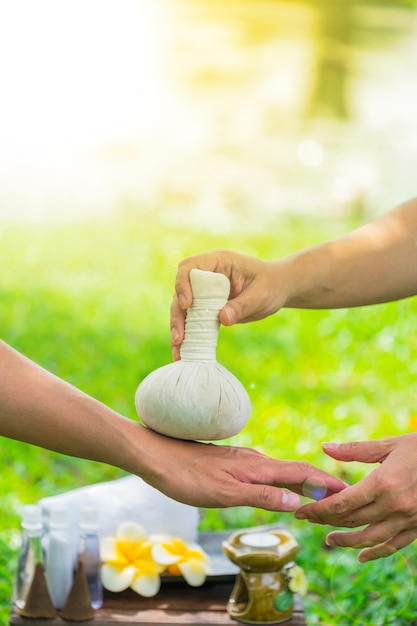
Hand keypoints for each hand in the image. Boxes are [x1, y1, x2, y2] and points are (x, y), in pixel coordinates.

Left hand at [138, 426, 346, 510]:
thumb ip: (262, 496)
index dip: (325, 483)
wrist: (157, 456)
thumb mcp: (225, 493)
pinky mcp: (234, 464)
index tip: (348, 491)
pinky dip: (284, 483)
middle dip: (320, 485)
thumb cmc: (187, 477)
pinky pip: (268, 474)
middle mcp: (256, 460)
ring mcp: (245, 461)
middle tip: (342, 499)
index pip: (301, 473)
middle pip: (296, 471)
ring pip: (283, 472)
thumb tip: (298, 502)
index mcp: (257, 466)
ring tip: (319, 498)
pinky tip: (282, 491)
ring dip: (304, 485)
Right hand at [171, 250, 283, 359]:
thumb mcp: (261, 295)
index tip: (187, 305)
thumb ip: (243, 305)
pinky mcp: (206, 305)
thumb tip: (223, 319)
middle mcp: (207, 274)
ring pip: (182, 306)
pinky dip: (187, 333)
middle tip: (179, 337)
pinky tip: (183, 350)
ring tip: (178, 348)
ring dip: (178, 326)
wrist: (277, 289)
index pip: (191, 268)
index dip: (184, 285)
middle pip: (181, 290)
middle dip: (177, 313)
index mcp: (219, 262)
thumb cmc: (271, 286)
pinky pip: (191, 318)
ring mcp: (204, 289)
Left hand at [294, 434, 416, 561]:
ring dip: (346, 541)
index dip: (319, 509)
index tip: (302, 510)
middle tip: (309, 518)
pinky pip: (394, 546)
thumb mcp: (389, 444)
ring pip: (370, 538)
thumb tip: (325, 447)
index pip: (342, 504)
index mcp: (383, 484)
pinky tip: (361, 555)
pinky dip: (376, 552)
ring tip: (329, 539)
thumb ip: (355, 450)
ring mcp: (408, 519)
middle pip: (352, 521)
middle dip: (326, 521)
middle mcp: (394, 506)